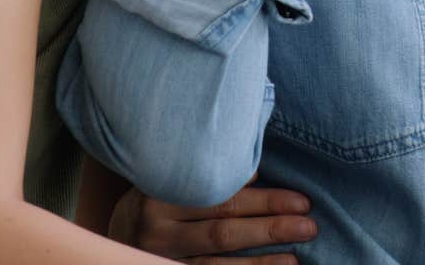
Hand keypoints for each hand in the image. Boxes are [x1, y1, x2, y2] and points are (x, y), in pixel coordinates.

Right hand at [109, 183, 314, 264]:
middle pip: (223, 232)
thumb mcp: (175, 182)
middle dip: (270, 229)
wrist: (115, 238)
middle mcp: (158, 230)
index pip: (222, 198)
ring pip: (217, 264)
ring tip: (295, 259)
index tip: (301, 200)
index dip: (264, 200)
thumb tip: (257, 170)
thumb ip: (211, 176)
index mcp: (163, 196)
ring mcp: (160, 258)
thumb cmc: (159, 202)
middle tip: (309, 226)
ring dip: (260, 263)